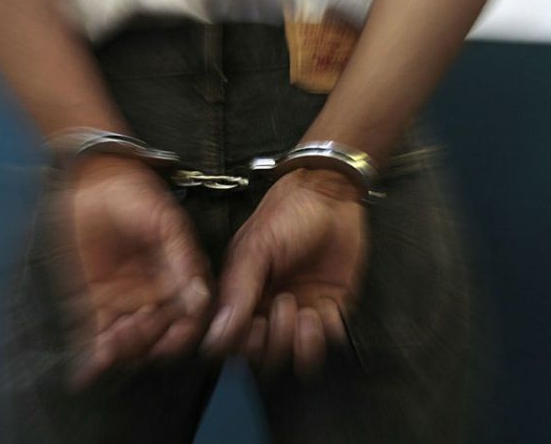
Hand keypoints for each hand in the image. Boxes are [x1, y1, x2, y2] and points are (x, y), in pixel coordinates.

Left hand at [68, 155, 211, 387]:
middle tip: (133, 332)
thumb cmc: (131, 192)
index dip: (184, 331)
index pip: (191, 315)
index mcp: (180, 274)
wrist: (89, 179)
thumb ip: (183, 257)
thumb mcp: (164, 219)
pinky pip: (100, 334)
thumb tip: (200, 297)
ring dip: (125, 349)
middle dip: (150, 341)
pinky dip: (97, 355)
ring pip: (134, 340)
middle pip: (162, 333)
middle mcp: (158, 292)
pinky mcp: (97, 301)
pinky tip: (92, 364)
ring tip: (111, 343)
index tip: (172, 335)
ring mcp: (128, 299)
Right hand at [201, 168, 366, 377]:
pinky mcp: (330, 309)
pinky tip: (325, 309)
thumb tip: (217, 332)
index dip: (238, 343)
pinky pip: (326, 341)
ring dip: (299, 344)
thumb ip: (238, 289)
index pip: (230, 336)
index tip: (252, 328)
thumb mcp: (256, 247)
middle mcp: (267, 306)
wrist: (333, 196)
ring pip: (292, 353)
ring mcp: (299, 310)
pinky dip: (326, 334)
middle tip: (283, 311)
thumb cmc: (290, 211)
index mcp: (242, 292)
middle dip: (272, 343)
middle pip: (260, 352)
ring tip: (306, 314)